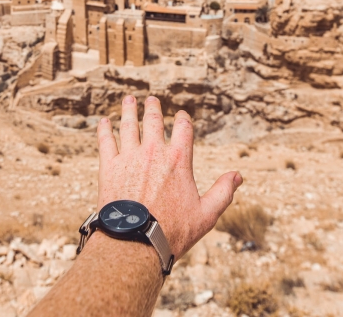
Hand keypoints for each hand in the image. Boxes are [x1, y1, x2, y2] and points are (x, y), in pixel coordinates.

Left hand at [96, 95, 242, 258]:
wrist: (135, 242)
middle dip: (153, 108)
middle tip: (151, 99)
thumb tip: (238, 176)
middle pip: (153, 120)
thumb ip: (223, 192)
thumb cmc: (172, 231)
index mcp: (179, 160)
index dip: (183, 118)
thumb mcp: (206, 215)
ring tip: (128, 100)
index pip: (183, 128)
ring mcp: (129, 157)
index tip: (181, 114)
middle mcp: (153, 152)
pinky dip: (104, 130)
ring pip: (128, 125)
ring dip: (128, 110)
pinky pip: (105, 141)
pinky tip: (103, 122)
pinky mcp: (108, 167)